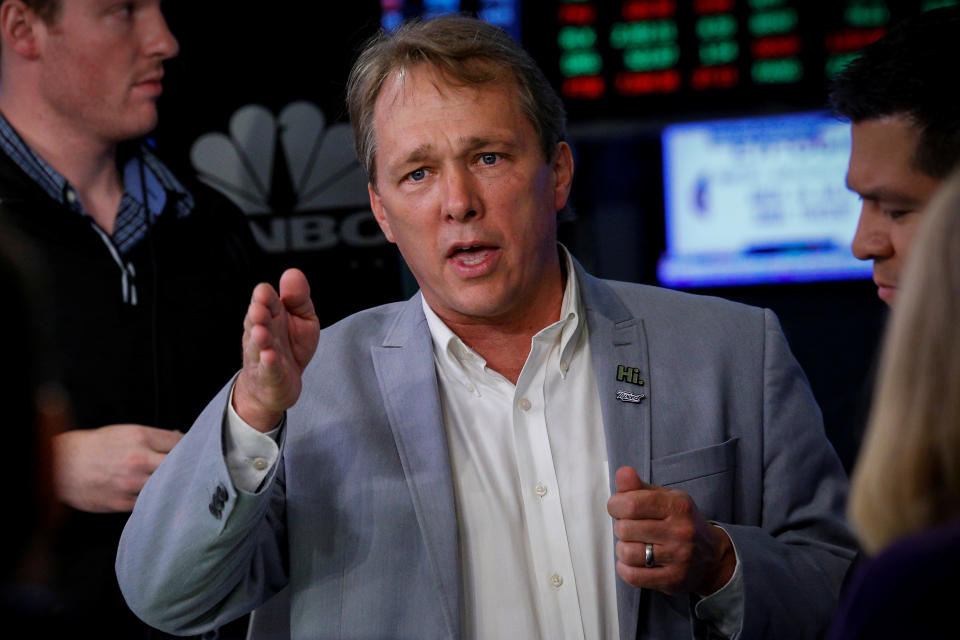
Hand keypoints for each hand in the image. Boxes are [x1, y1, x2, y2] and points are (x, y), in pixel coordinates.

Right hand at [52, 424, 182, 512]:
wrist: (61, 465)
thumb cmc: (94, 446)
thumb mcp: (124, 431)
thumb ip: (153, 436)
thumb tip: (179, 437)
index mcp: (140, 437)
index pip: (179, 442)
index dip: (189, 446)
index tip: (192, 450)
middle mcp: (138, 460)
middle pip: (178, 464)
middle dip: (186, 466)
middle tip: (191, 468)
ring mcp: (130, 483)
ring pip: (166, 485)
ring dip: (173, 484)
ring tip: (177, 483)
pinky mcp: (122, 502)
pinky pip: (149, 502)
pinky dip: (156, 498)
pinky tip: (159, 496)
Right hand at [234, 268, 319, 430]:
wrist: (280, 384)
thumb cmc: (290, 346)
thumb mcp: (303, 319)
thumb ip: (299, 298)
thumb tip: (293, 273)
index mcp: (271, 315)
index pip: (265, 301)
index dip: (264, 297)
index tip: (265, 291)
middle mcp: (262, 333)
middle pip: (256, 321)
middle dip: (257, 315)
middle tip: (259, 309)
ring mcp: (261, 355)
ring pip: (257, 345)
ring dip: (259, 338)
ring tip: (261, 332)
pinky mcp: (268, 377)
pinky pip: (267, 369)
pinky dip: (268, 363)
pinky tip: (270, 356)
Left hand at [607, 466, 734, 595]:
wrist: (713, 557)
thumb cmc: (681, 522)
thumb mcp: (666, 498)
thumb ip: (639, 487)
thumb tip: (622, 472)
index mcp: (678, 506)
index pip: (632, 504)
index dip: (615, 505)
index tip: (618, 507)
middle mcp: (680, 532)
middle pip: (626, 529)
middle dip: (620, 527)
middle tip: (630, 528)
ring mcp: (678, 558)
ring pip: (627, 553)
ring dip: (622, 549)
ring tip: (632, 544)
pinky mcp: (672, 580)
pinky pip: (632, 576)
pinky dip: (625, 568)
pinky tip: (633, 561)